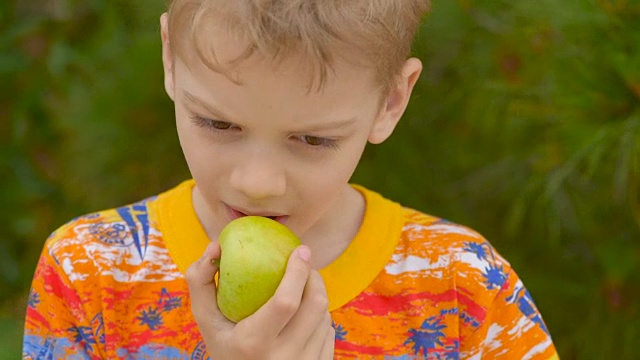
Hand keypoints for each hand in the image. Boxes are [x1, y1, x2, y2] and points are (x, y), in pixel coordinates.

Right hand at [186, 241, 334, 359]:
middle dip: (314, 277)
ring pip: (324, 317)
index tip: (300, 250)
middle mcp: (282, 358)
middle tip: (304, 266)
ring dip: (316, 297)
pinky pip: (329, 333)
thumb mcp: (206, 319)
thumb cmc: (224, 344)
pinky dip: (319, 318)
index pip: (285, 302)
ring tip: (302, 290)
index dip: (298, 271)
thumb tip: (216, 245)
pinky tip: (305, 316)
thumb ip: (201, 281)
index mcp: (253, 343)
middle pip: (314, 305)